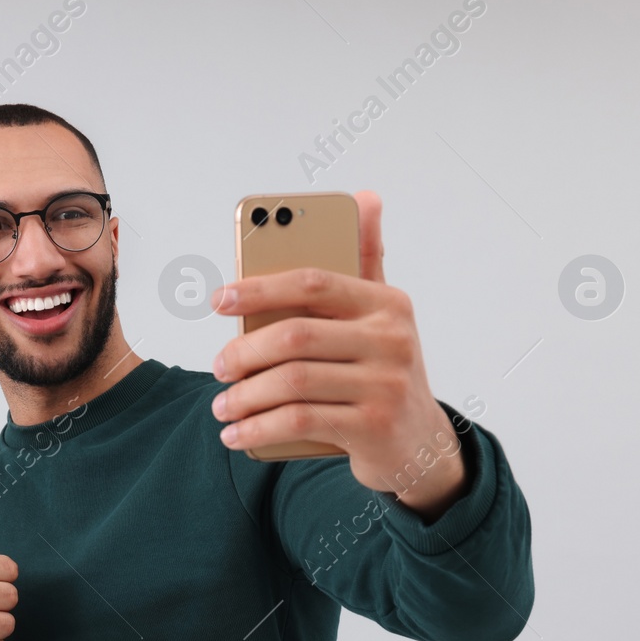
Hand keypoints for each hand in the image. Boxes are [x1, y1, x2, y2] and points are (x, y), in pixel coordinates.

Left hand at [208, 190, 466, 520]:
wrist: (420, 443)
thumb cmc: (383, 371)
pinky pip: (300, 421)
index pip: (313, 283)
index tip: (219, 300)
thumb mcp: (380, 316)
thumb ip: (366, 261)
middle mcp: (391, 340)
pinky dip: (259, 429)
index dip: (260, 287)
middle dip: (245, 353)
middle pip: (295, 336)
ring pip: (293, 383)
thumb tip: (366, 197)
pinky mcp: (374, 426)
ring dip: (245, 398)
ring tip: (223, 407)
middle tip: (219, 368)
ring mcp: (386, 385)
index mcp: (386, 303)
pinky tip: (237, 435)